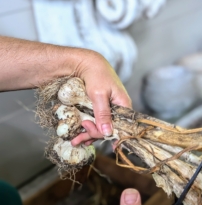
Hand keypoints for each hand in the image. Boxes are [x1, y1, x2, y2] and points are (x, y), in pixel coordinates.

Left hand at [0, 37, 131, 145]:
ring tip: (75, 141)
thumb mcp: (99, 94)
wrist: (85, 62)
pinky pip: (96, 122)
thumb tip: (107, 132)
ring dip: (88, 134)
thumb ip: (103, 113)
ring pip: (101, 127)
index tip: (98, 142)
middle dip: (94, 135)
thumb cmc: (96, 74)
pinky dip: (87, 129)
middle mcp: (117, 110)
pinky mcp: (99, 109)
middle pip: (109, 129)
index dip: (111, 137)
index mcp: (123, 105)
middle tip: (79, 137)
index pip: (121, 127)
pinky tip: (80, 135)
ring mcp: (108, 110)